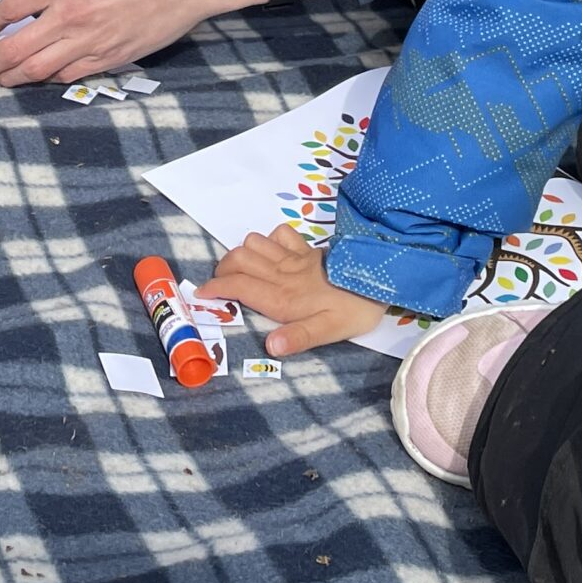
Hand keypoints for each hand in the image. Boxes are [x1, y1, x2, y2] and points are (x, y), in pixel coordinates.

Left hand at [0, 0, 266, 87]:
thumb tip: (36, 4)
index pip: (10, 8)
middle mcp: (69, 14)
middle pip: (15, 50)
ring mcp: (90, 41)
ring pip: (39, 70)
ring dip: (14, 78)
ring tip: (0, 81)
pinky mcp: (110, 58)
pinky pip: (71, 75)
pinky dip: (51, 78)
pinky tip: (43, 78)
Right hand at [199, 224, 388, 356]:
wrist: (379, 275)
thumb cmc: (354, 308)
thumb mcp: (329, 331)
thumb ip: (298, 337)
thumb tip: (270, 348)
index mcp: (282, 297)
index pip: (238, 286)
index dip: (216, 288)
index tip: (202, 294)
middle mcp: (281, 274)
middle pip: (238, 259)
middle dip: (222, 269)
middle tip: (221, 284)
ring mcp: (294, 257)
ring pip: (254, 243)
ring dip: (242, 253)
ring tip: (242, 270)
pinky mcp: (307, 248)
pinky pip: (279, 234)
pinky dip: (270, 240)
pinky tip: (274, 254)